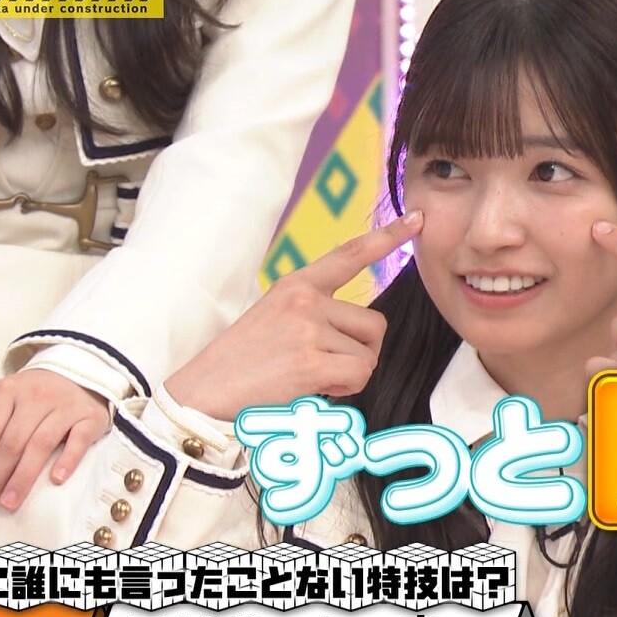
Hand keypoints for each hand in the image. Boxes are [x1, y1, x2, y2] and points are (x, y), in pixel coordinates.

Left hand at [0, 369, 110, 519]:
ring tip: (9, 504)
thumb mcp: (3, 404)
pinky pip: (79, 439)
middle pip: (10, 443)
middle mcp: (34, 396)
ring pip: (40, 444)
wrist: (78, 377)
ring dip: (23, 477)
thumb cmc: (32, 400)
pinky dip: (68, 459)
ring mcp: (64, 405)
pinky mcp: (89, 416)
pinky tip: (56, 480)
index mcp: (5, 392)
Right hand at [166, 210, 423, 420]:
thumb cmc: (239, 367)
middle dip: (361, 353)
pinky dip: (344, 391)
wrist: (200, 397)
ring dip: (349, 376)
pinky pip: (359, 375)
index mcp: (295, 285)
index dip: (387, 236)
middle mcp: (304, 299)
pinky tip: (311, 391)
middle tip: (323, 369)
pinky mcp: (309, 359)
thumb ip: (315, 317)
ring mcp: (307, 327)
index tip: (416, 219)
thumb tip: (359, 337)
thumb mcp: (274, 322)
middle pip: (374, 325)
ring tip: (307, 379)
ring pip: (368, 355)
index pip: (349, 255)